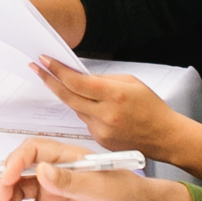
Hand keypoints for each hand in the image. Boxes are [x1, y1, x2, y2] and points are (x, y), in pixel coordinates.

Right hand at [0, 137, 192, 200]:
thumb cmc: (124, 193)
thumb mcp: (97, 187)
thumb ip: (68, 180)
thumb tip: (40, 170)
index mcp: (65, 157)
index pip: (31, 151)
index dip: (15, 162)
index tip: (7, 178)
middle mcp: (54, 171)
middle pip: (20, 171)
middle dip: (6, 184)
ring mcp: (53, 190)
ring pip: (21, 192)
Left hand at [35, 61, 178, 156]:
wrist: (165, 136)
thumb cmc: (151, 108)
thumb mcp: (130, 83)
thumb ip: (103, 79)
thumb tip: (79, 75)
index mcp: (114, 95)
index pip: (76, 81)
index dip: (56, 70)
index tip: (44, 60)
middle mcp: (105, 114)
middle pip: (67, 96)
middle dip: (49, 80)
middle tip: (36, 68)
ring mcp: (101, 130)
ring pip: (75, 108)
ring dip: (69, 96)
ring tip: (68, 84)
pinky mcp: (99, 140)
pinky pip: (84, 121)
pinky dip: (85, 111)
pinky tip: (95, 107)